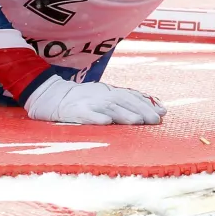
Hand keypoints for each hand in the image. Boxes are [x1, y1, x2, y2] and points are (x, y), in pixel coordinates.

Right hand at [24, 75, 165, 125]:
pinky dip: (96, 118)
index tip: (163, 113)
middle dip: (141, 110)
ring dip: (124, 114)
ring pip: (108, 107)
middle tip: (155, 120)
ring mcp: (87, 102)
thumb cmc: (83, 99)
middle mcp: (101, 95)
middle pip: (124, 101)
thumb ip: (127, 101)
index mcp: (109, 92)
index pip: (132, 96)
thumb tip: (157, 109)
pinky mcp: (74, 111)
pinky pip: (86, 115)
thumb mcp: (105, 96)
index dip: (148, 104)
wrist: (51, 96)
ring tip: (137, 122)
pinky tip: (106, 123)